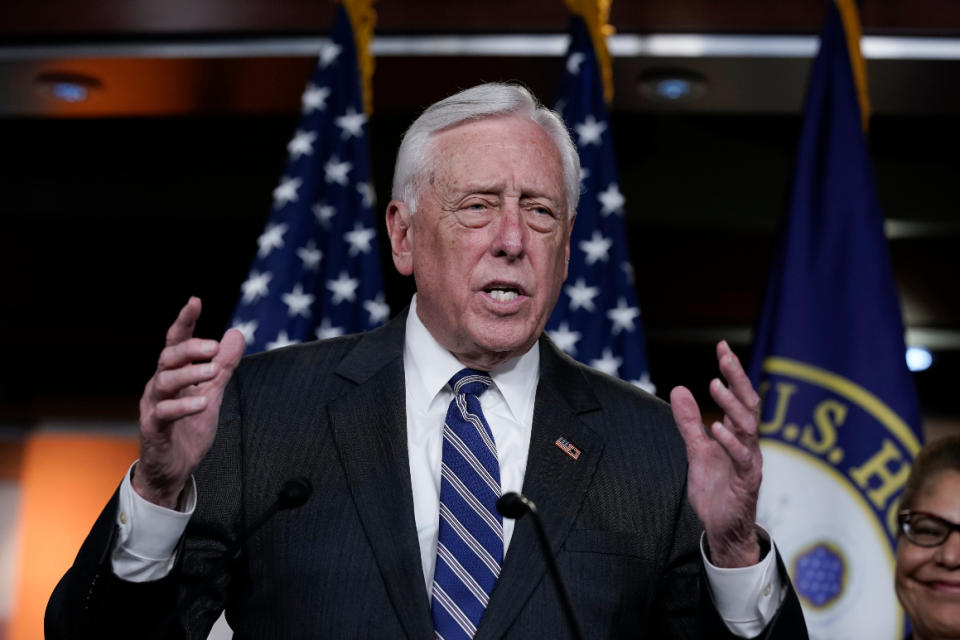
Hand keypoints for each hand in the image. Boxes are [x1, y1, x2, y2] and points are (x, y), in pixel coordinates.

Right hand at [133, 297, 244, 507]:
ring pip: (164, 381)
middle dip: (190, 348)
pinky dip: (183, 405)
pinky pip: (164, 412)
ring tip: (212, 373)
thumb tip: (236, 333)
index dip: (185, 321)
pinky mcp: (153, 428)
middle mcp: (159, 385)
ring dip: (189, 374)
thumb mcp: (212, 392)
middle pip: (168, 357)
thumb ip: (223, 365)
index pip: (177, 342)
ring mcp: (153, 406)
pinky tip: (202, 402)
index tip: (195, 301)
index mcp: (174, 374)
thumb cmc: (188, 429)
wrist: (173, 470)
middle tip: (213, 347)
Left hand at [670, 340, 761, 567]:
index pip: (738, 395)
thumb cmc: (715, 487)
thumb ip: (689, 422)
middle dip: (738, 378)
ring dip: (731, 405)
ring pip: (748, 427)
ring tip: (715, 386)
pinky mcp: (746, 481)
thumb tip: (678, 389)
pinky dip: (731, 442)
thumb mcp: (696, 449)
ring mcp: (750, 460)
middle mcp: (748, 443)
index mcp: (737, 433)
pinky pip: (742, 458)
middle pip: (749, 404)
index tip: (722, 346)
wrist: (722, 527)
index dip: (732, 371)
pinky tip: (717, 427)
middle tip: (725, 356)